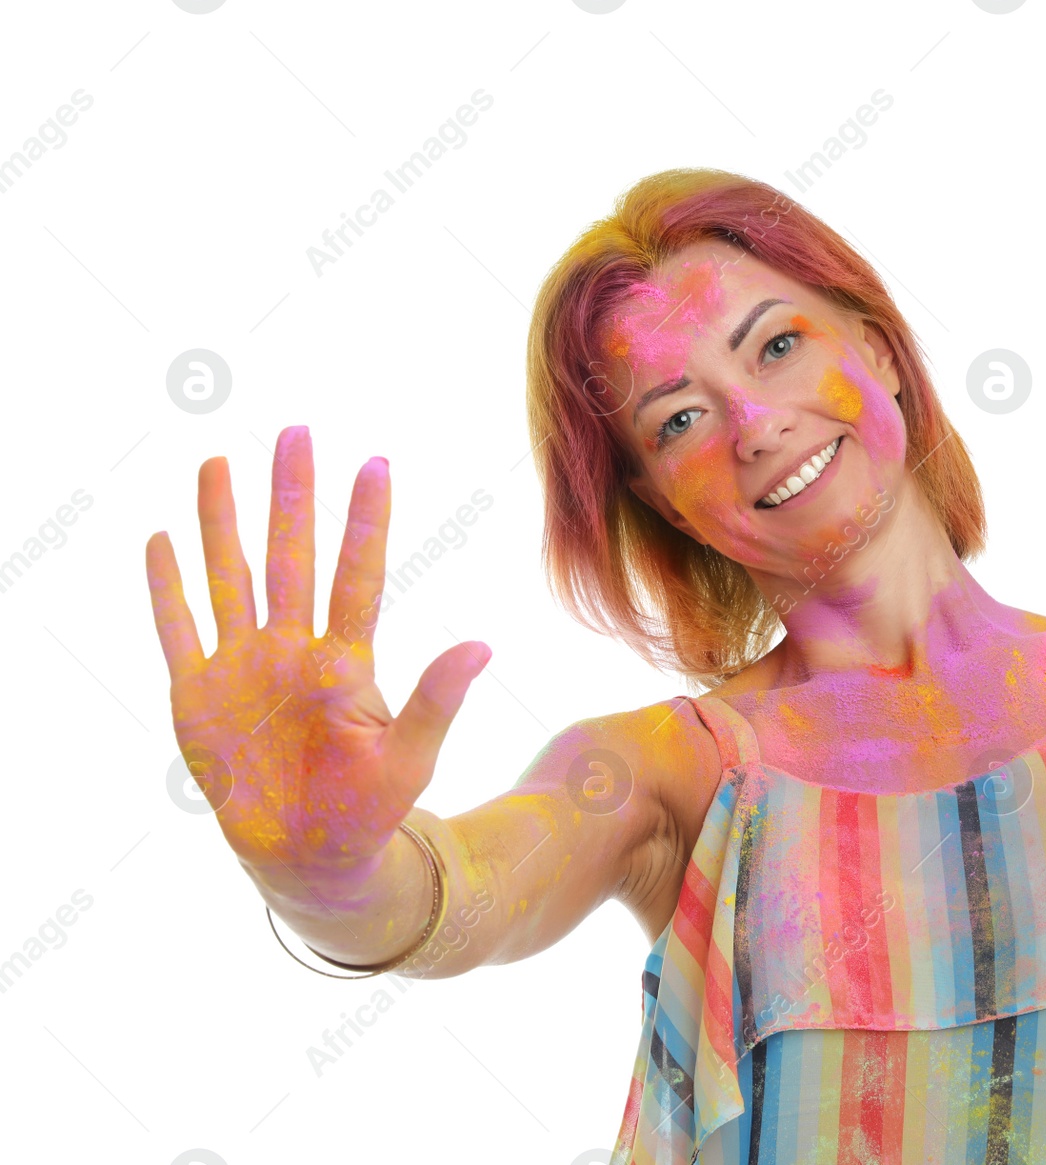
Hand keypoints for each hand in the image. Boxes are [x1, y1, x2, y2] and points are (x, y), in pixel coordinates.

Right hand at [145, 426, 490, 878]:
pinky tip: (161, 540)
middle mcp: (292, 650)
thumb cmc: (369, 806)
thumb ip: (437, 699)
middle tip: (294, 431)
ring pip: (228, 578)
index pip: (357, 575)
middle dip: (290, 496)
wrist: (311, 856)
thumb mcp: (410, 756)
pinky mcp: (198, 696)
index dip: (364, 521)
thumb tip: (484, 644)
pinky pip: (178, 632)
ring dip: (222, 523)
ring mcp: (243, 667)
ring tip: (219, 462)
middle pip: (290, 557)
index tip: (375, 462)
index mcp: (345, 662)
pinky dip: (166, 590)